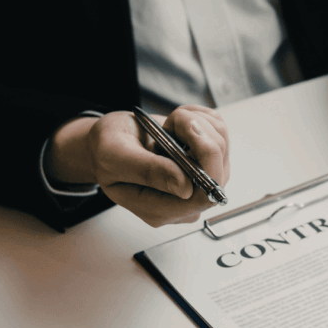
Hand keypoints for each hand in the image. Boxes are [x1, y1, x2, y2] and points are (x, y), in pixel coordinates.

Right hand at [44, 105, 229, 226]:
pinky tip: (179, 122)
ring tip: (170, 125)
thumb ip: (148, 171)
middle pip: (218, 172)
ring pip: (221, 147)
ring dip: (197, 124)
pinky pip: (220, 133)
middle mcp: (185, 199)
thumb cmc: (106, 150)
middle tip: (173, 123)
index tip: (189, 135)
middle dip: (199, 137)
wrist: (111, 139)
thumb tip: (186, 187)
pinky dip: (202, 119)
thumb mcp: (114, 156)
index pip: (202, 199)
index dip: (205, 167)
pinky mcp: (208, 160)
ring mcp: (199, 180)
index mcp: (160, 209)